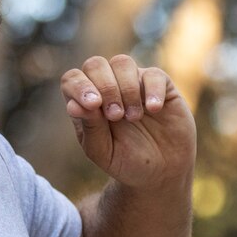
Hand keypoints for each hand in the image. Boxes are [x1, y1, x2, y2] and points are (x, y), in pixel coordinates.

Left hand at [60, 55, 196, 191]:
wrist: (162, 173)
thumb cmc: (127, 162)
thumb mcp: (103, 152)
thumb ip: (90, 128)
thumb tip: (74, 105)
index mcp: (87, 102)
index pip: (73, 79)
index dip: (79, 86)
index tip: (93, 105)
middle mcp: (109, 87)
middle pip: (95, 64)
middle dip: (105, 87)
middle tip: (116, 116)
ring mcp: (135, 84)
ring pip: (122, 63)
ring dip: (126, 89)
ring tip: (134, 117)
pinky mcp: (162, 87)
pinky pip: (154, 74)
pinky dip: (152, 90)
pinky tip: (154, 110)